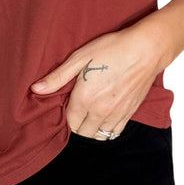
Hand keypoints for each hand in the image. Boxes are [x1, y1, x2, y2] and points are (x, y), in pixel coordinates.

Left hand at [29, 18, 166, 137]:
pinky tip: (104, 116)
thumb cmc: (113, 48)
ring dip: (91, 128)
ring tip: (89, 114)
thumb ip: (58, 77)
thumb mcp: (80, 57)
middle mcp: (100, 111)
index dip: (65, 113)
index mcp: (85, 98)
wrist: (147, 50)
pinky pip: (114, 133)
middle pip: (81, 132)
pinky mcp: (130, 114)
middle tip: (77, 108)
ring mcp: (116, 114)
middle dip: (76, 123)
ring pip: (98, 136)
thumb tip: (36, 89)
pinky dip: (106, 129)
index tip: (68, 102)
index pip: (68, 121)